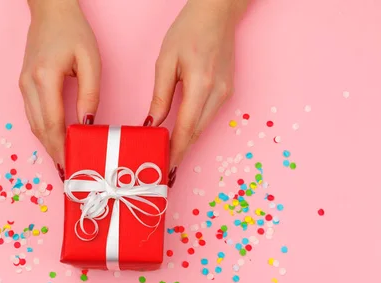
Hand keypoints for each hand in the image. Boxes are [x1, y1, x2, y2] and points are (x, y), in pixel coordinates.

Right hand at [20, 0, 100, 177]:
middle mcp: (28, 84)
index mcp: (45, 78)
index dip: (61, 148)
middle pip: (40, 129)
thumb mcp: (90, 61)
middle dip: (54, 153)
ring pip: (34, 125)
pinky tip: (55, 141)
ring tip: (64, 161)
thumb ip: (90, 94)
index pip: (53, 123)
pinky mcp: (24, 85)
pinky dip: (44, 132)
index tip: (70, 165)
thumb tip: (88, 125)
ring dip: (48, 145)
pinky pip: (33, 116)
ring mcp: (23, 85)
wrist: (50, 11)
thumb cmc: (72, 31)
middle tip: (69, 172)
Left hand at [144, 0, 248, 184]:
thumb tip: (153, 123)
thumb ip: (160, 96)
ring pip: (202, 127)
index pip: (186, 128)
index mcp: (201, 84)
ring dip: (186, 143)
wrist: (217, 14)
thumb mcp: (166, 62)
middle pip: (196, 132)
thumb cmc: (189, 31)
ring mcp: (225, 93)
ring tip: (168, 157)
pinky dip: (193, 129)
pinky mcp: (226, 92)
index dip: (175, 150)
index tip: (165, 167)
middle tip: (163, 170)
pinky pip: (207, 117)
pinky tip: (181, 136)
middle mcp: (217, 93)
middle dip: (180, 153)